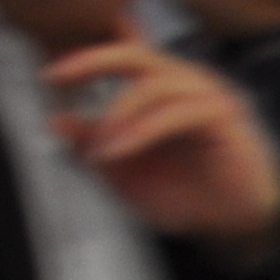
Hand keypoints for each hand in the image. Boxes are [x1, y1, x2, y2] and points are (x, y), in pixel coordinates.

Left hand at [41, 30, 279, 260]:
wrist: (232, 226)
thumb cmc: (183, 193)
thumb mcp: (125, 172)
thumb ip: (93, 144)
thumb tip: (54, 121)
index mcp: (161, 87)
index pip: (121, 55)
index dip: (85, 57)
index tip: (47, 75)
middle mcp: (185, 82)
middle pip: (136, 54)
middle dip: (93, 60)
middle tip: (59, 78)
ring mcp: (207, 95)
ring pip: (154, 84)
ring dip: (117, 113)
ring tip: (98, 147)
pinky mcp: (224, 117)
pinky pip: (177, 113)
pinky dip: (142, 130)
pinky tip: (118, 150)